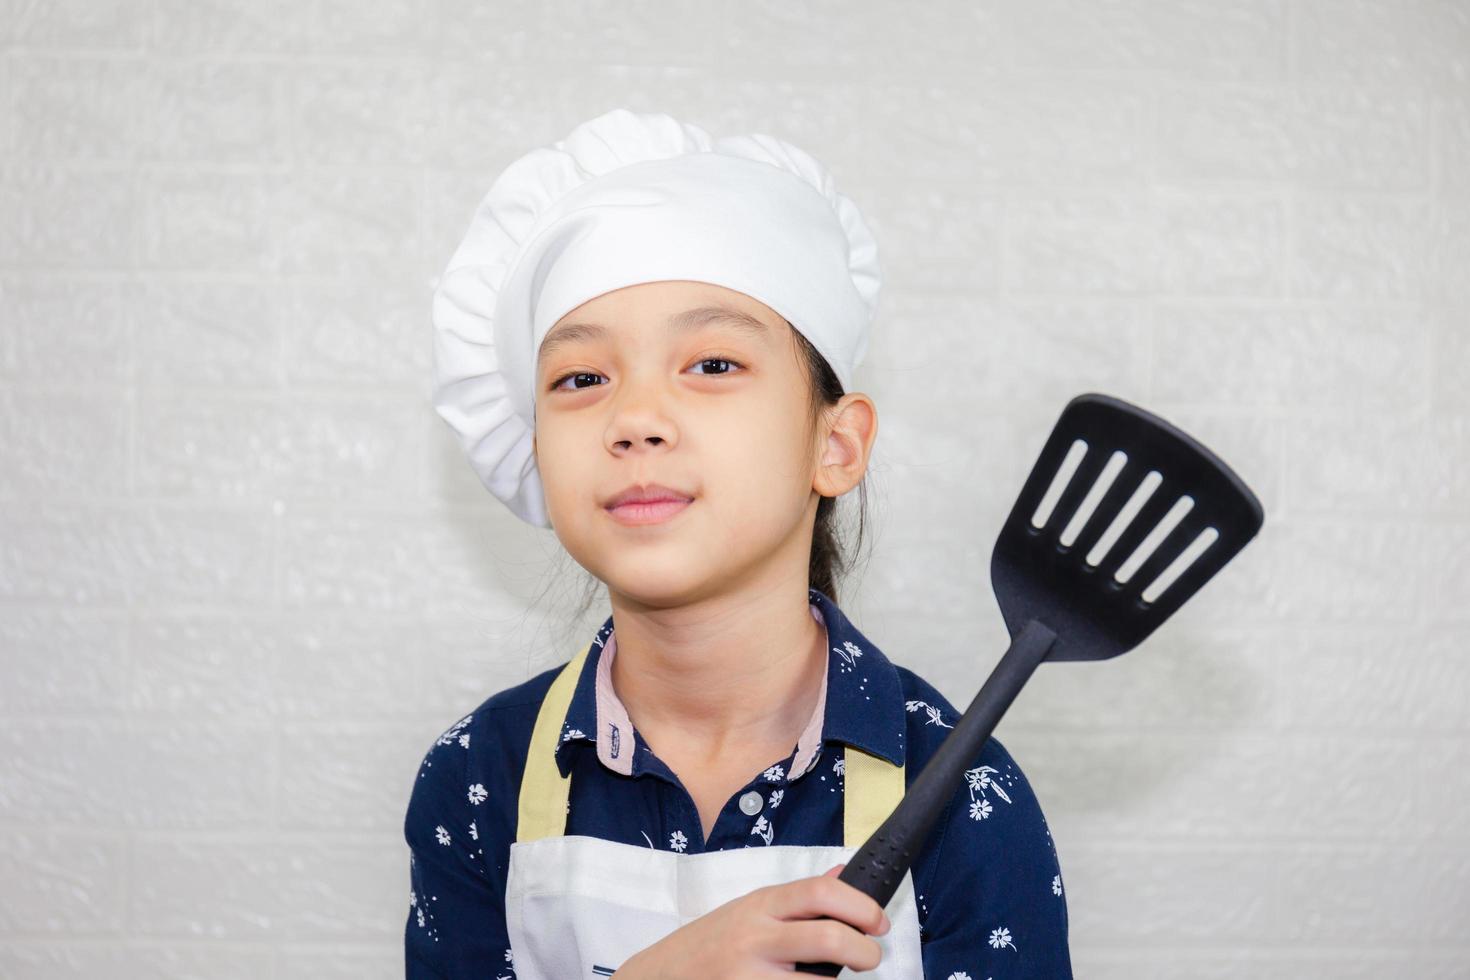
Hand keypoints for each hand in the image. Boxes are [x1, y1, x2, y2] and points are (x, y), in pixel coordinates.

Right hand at [612, 862, 890, 977]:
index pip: (820, 893)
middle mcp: (755, 939)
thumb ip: (796, 900)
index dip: (860, 906)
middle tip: (869, 958)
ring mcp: (749, 978)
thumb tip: (843, 875)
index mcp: (760, 906)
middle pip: (829, 939)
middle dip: (864, 952)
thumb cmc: (707, 945)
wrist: (655, 979)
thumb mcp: (747, 910)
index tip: (878, 922)